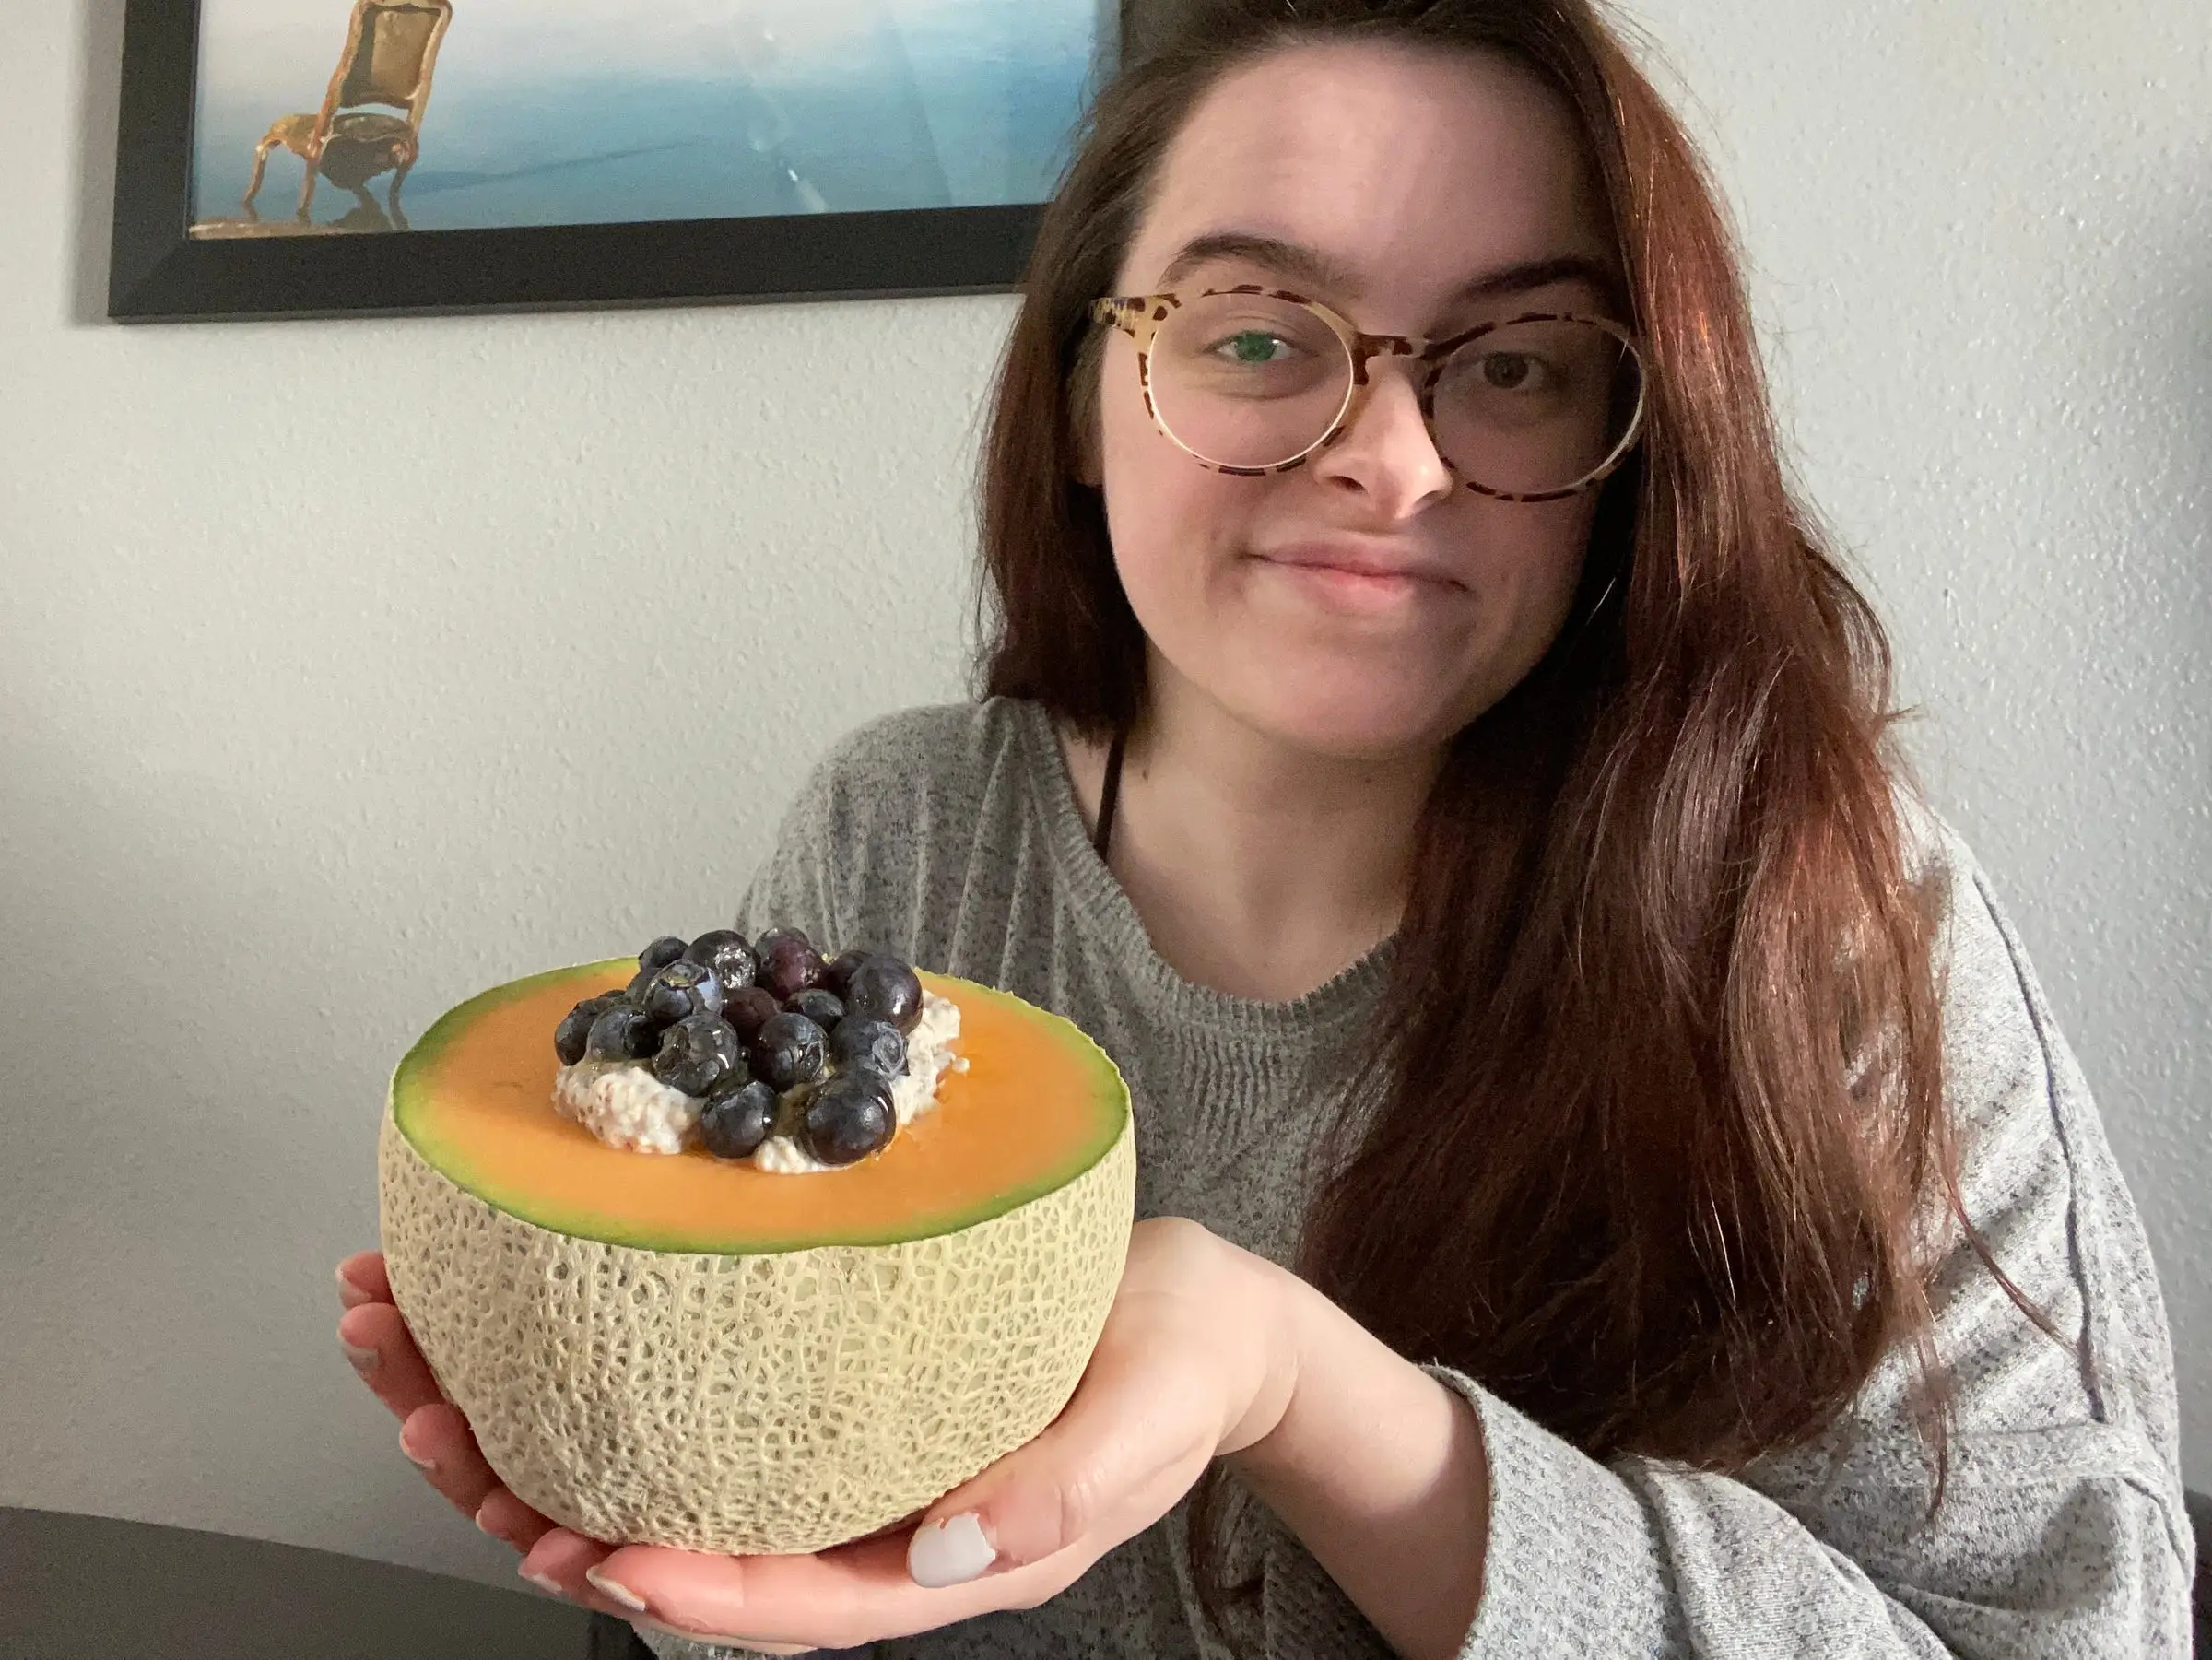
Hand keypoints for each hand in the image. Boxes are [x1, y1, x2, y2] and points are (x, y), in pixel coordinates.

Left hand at [338, 1219, 1296, 1652]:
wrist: (1197, 1313)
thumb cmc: (1177, 1367)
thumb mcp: (1147, 1422)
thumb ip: (1061, 1493)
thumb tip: (946, 1554)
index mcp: (930, 1558)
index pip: (786, 1599)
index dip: (682, 1588)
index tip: (580, 1550)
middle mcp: (853, 1518)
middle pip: (668, 1535)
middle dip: (523, 1489)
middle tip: (418, 1413)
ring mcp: (819, 1452)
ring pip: (642, 1463)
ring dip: (512, 1416)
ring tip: (407, 1341)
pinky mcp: (805, 1381)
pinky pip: (673, 1388)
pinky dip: (582, 1352)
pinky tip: (509, 1304)